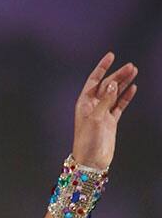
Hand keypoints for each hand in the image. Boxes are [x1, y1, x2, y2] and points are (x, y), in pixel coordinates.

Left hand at [72, 51, 137, 169]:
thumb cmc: (87, 142)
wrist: (91, 162)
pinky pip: (119, 105)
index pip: (94, 80)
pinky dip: (126, 96)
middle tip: (131, 66)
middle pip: (107, 85)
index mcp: (84, 103)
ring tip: (134, 72)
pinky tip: (133, 88)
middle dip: (118, 75)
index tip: (111, 56)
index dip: (102, 67)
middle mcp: (93, 106)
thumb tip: (113, 83)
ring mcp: (102, 114)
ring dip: (124, 83)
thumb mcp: (95, 119)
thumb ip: (105, 100)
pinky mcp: (110, 122)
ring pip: (115, 93)